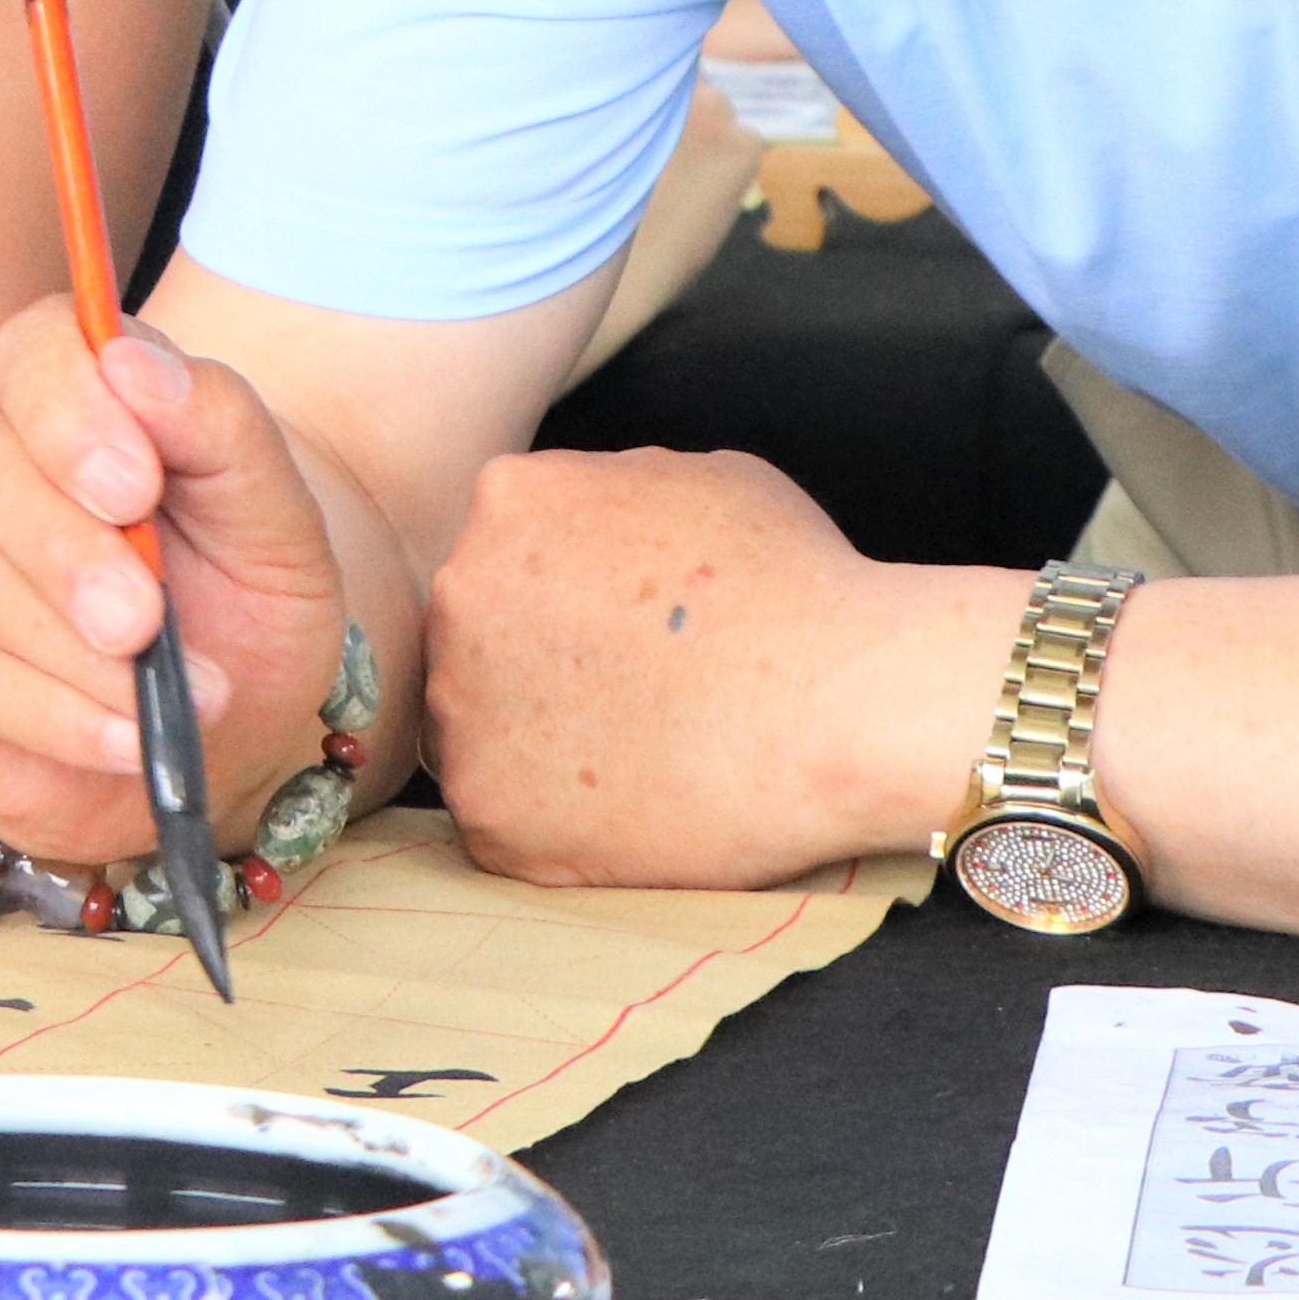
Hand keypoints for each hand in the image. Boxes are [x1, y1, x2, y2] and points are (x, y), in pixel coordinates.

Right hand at [0, 303, 353, 864]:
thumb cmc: (243, 593)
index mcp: (64, 390)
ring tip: (168, 699)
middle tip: (145, 620)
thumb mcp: (274, 512)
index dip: (71, 412)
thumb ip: (219, 423)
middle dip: (71, 554)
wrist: (232, 720)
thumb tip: (132, 364)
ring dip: (78, 654)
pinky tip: (124, 737)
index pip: (30, 352)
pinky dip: (56, 716)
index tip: (136, 485)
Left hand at [426, 447, 973, 889]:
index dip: (567, 592)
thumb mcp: (702, 477)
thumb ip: (615, 491)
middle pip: (476, 635)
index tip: (621, 628)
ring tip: (634, 756)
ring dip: (535, 743)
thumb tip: (598, 518)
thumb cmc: (797, 588)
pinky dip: (553, 822)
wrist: (839, 707)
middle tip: (627, 696)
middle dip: (537, 664)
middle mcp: (459, 594)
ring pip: (477, 727)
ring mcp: (462, 709)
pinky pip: (502, 815)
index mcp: (509, 500)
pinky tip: (626, 810)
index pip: (507, 547)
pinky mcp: (488, 814)